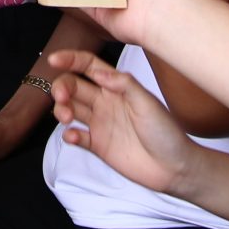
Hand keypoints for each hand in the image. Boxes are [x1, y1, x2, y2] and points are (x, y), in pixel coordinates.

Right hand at [46, 49, 198, 196]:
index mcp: (117, 87)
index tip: (54, 60)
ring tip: (66, 118)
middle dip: (62, 87)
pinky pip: (76, 136)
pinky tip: (73, 137)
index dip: (71, 59)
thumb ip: (124, 85)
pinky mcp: (98, 145)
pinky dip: (69, 135)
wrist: (175, 169)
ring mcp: (101, 124)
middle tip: (61, 98)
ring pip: (71, 109)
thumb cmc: (166, 133)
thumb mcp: (148, 103)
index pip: (89, 67)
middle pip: (74, 86)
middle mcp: (106, 102)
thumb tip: (99, 72)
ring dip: (61, 109)